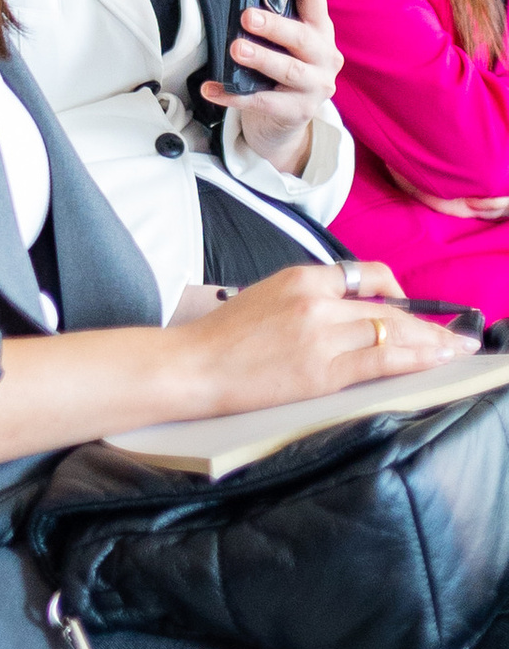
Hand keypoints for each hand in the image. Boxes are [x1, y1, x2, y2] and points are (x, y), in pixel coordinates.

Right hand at [163, 261, 462, 419]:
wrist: (191, 366)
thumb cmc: (220, 339)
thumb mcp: (266, 297)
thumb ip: (309, 299)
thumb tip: (350, 314)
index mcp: (301, 278)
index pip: (367, 277)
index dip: (399, 293)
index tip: (413, 308)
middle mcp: (317, 301)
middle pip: (388, 310)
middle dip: (428, 325)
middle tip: (456, 335)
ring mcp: (321, 336)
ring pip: (392, 333)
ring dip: (431, 344)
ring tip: (456, 350)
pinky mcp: (322, 371)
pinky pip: (381, 361)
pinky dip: (415, 360)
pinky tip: (433, 361)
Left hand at [201, 0, 337, 171]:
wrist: (285, 121)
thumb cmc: (280, 71)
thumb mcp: (283, 44)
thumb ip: (274, 20)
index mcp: (320, 32)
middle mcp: (325, 57)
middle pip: (302, 37)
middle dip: (274, 25)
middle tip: (247, 16)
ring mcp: (315, 86)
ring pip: (287, 70)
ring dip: (260, 58)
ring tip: (236, 49)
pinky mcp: (298, 111)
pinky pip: (262, 101)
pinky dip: (234, 94)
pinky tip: (212, 88)